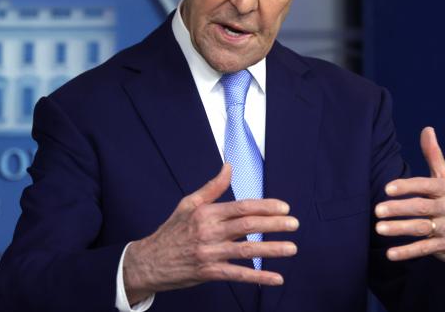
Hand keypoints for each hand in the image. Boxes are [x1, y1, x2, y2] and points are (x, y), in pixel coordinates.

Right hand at [123, 163, 298, 303]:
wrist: (150, 261)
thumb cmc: (172, 230)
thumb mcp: (188, 204)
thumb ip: (212, 187)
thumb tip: (228, 166)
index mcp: (206, 213)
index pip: (241, 207)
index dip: (265, 207)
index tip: (284, 207)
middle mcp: (209, 232)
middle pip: (247, 226)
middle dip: (274, 225)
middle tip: (294, 224)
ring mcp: (209, 253)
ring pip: (246, 251)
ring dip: (272, 250)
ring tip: (292, 248)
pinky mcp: (209, 272)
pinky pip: (237, 275)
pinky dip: (258, 277)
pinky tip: (276, 278)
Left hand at [374, 127, 444, 267]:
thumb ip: (434, 156)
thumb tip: (427, 129)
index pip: (426, 185)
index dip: (407, 186)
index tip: (387, 188)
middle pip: (421, 207)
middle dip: (398, 209)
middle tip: (377, 210)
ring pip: (421, 228)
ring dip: (399, 229)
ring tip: (379, 229)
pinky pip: (425, 249)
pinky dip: (407, 252)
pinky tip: (390, 254)